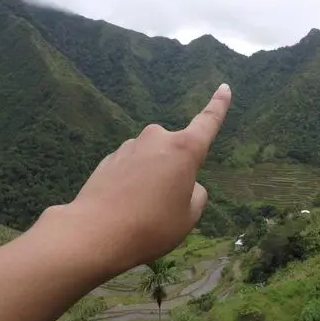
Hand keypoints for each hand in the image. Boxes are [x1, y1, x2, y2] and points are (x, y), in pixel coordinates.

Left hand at [40, 83, 231, 273]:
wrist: (95, 233)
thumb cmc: (152, 225)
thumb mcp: (189, 216)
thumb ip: (196, 194)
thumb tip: (187, 184)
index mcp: (184, 149)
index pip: (208, 121)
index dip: (219, 105)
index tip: (225, 87)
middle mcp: (157, 139)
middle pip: (176, 150)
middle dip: (176, 169)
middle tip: (167, 204)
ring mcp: (130, 147)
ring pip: (152, 160)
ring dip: (152, 177)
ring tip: (143, 211)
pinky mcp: (109, 159)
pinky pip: (131, 167)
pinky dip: (132, 183)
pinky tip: (123, 207)